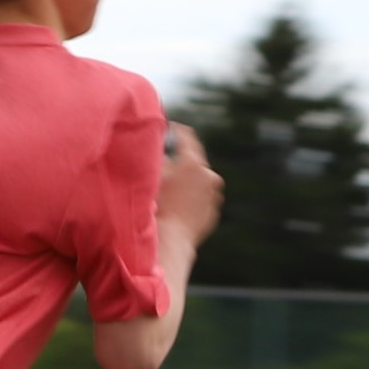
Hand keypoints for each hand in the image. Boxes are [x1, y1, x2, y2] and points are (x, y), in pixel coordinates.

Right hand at [158, 122, 222, 246]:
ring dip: (188, 180)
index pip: (187, 137)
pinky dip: (193, 197)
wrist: (170, 240)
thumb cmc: (157, 207)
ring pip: (199, 179)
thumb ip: (158, 157)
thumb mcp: (153, 176)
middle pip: (195, 160)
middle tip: (167, 161)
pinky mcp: (214, 211)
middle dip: (181, 160)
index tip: (170, 128)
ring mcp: (214, 194)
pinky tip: (178, 205)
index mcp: (193, 163)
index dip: (176, 130)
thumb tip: (161, 148)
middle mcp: (209, 175)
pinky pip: (203, 197)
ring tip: (171, 190)